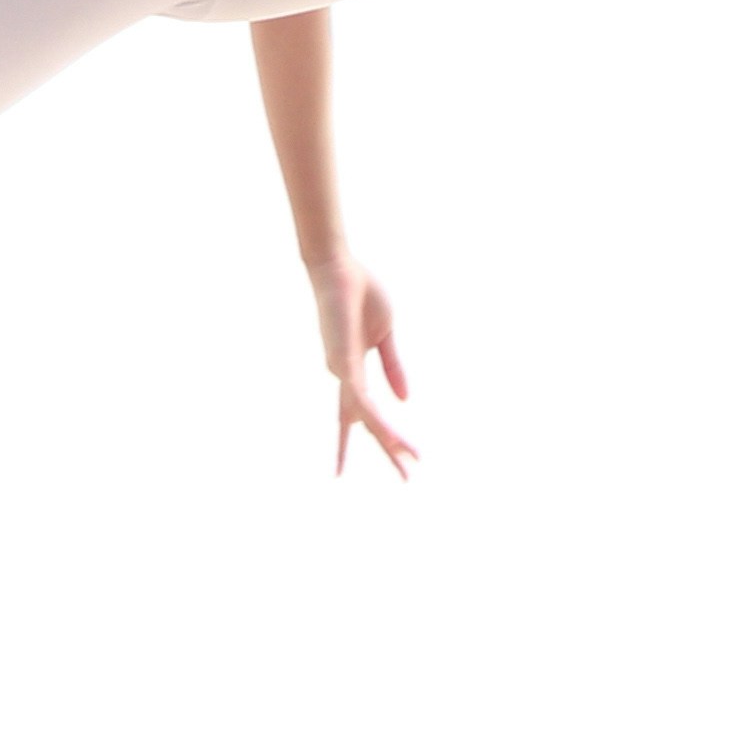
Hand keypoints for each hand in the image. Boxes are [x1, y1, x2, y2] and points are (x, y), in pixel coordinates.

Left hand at [306, 251, 417, 477]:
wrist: (339, 269)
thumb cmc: (360, 294)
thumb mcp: (386, 336)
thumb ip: (394, 368)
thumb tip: (405, 400)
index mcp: (351, 370)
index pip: (361, 413)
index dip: (373, 435)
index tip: (370, 463)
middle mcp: (343, 376)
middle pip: (364, 423)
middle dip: (386, 450)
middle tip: (407, 479)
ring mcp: (341, 371)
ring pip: (368, 416)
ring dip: (389, 440)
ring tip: (409, 464)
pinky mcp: (343, 362)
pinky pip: (363, 397)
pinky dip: (377, 416)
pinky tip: (389, 430)